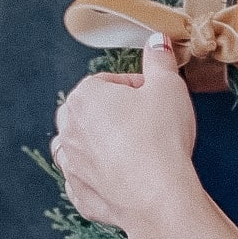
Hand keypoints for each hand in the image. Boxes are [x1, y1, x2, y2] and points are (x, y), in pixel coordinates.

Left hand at [51, 33, 198, 236]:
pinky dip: (102, 179)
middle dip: (117, 116)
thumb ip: (160, 60)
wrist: (158, 196)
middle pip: (92, 113)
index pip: (110, 83)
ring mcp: (72, 166)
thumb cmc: (161, 139)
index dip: (139, 90)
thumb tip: (157, 41)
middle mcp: (68, 130)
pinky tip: (125, 179)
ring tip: (135, 152)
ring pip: (83, 148)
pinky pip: (88, 182)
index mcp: (84, 97)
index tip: (157, 101)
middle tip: (149, 126)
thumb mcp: (169, 87)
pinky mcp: (81, 196)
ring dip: (103, 147)